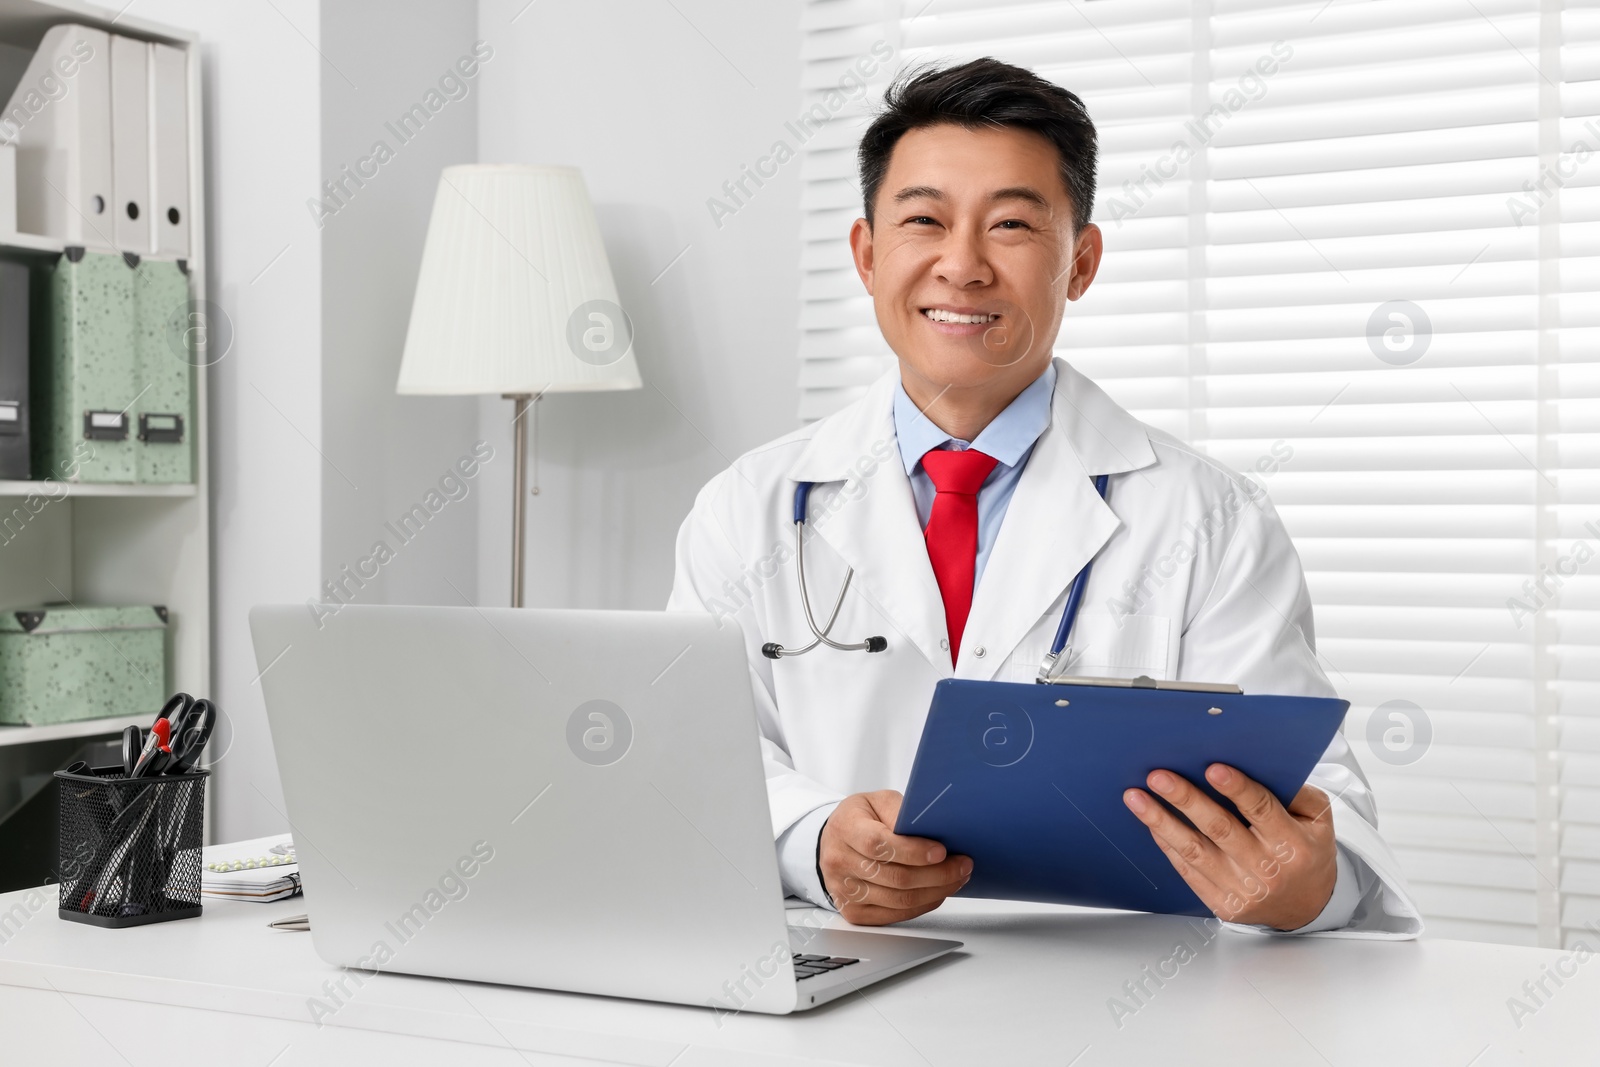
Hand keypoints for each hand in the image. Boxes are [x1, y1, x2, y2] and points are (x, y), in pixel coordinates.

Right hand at [818, 790, 970, 925]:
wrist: (835, 841)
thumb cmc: (862, 819)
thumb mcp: (879, 801)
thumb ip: (901, 813)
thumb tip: (931, 832)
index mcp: (845, 828)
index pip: (879, 844)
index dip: (914, 851)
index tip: (942, 851)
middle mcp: (839, 862)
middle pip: (895, 877)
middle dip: (937, 874)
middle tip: (962, 866)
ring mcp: (844, 891)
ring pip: (898, 901)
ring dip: (935, 892)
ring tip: (956, 879)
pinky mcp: (853, 912)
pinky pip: (894, 915)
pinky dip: (922, 906)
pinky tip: (936, 892)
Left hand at [1123, 764, 1336, 930]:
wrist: (1307, 907)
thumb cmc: (1307, 853)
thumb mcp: (1317, 820)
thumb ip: (1295, 793)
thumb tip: (1256, 764)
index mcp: (1293, 844)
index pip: (1261, 810)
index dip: (1236, 789)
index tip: (1212, 768)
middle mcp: (1267, 868)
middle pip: (1219, 828)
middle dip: (1185, 799)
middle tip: (1158, 776)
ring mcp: (1243, 890)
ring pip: (1195, 851)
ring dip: (1161, 821)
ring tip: (1136, 798)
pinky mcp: (1223, 905)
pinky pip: (1188, 871)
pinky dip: (1167, 845)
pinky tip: (1151, 824)